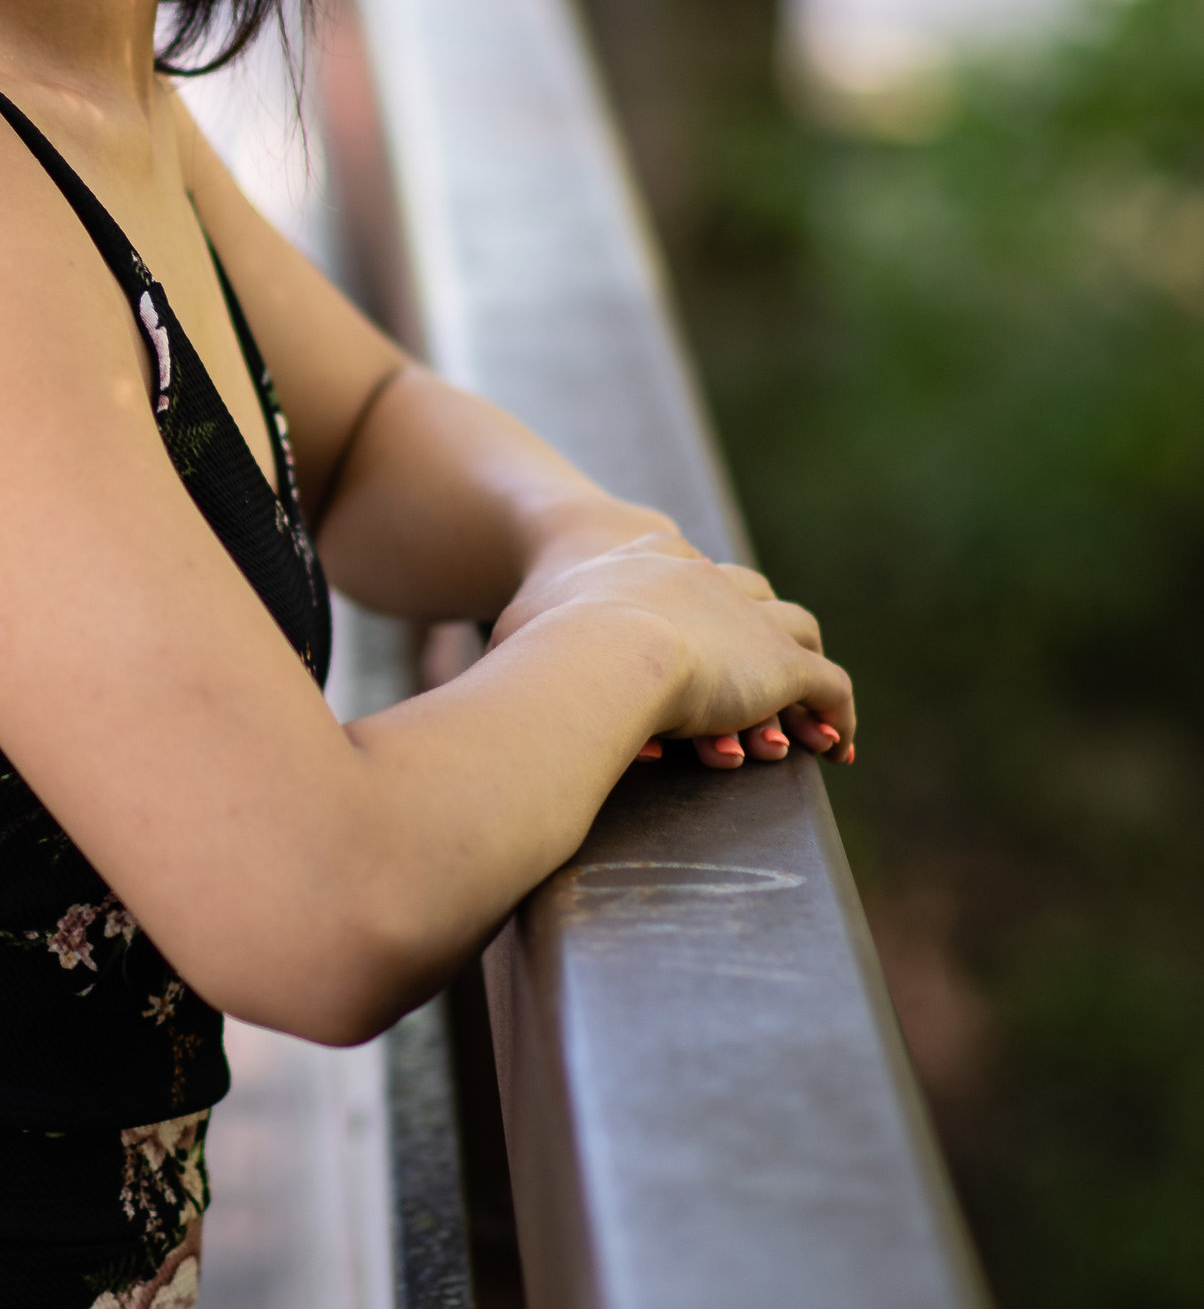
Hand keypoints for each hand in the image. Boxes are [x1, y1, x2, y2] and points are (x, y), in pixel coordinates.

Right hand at [495, 527, 856, 771]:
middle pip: (747, 594)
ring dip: (800, 672)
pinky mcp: (782, 663)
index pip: (684, 570)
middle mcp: (705, 580)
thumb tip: (472, 687)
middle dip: (754, 634)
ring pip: (797, 630)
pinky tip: (837, 745)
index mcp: (645, 563)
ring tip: (803, 717)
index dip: (692, 602)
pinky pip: (829, 685)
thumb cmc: (544, 646)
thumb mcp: (518, 630)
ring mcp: (749, 619)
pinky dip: (837, 712)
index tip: (692, 633)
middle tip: (752, 682)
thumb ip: (513, 647)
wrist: (600, 650)